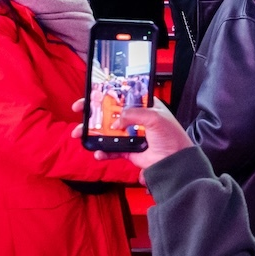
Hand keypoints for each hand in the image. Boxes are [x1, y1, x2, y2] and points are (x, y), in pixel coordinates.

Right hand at [68, 99, 189, 170]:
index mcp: (142, 105)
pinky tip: (97, 152)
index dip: (104, 95)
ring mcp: (129, 134)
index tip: (89, 96)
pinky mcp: (127, 150)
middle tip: (79, 112)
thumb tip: (116, 120)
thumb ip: (133, 114)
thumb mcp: (154, 117)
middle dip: (92, 113)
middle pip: (108, 113)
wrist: (175, 160)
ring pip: (106, 132)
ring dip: (92, 133)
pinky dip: (102, 151)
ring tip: (80, 135)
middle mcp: (134, 118)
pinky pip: (110, 150)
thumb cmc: (171, 136)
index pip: (120, 96)